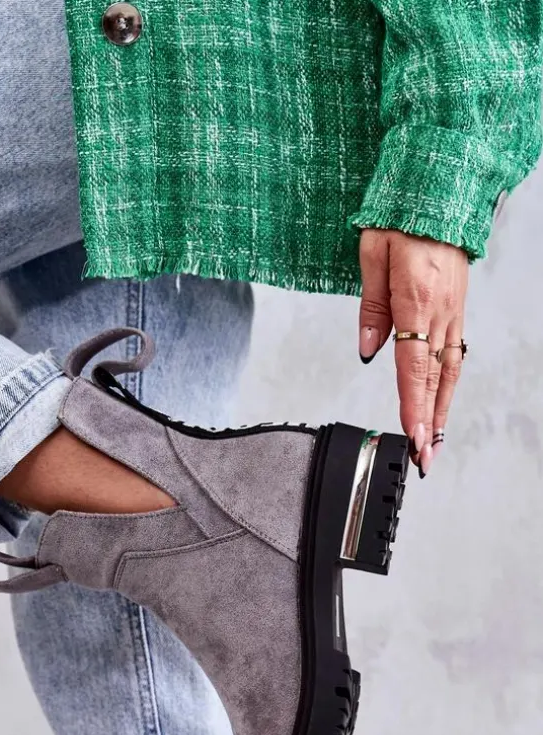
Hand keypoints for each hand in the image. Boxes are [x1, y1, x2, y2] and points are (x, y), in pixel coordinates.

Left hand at [357, 228, 468, 474]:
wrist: (438, 185)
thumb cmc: (403, 214)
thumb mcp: (373, 255)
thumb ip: (372, 308)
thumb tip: (370, 351)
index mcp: (417, 299)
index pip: (413, 366)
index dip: (413, 406)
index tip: (413, 436)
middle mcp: (441, 310)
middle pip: (435, 378)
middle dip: (429, 422)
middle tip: (424, 458)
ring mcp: (453, 309)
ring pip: (449, 370)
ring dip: (442, 408)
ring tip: (434, 441)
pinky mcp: (456, 306)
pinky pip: (454, 352)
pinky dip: (448, 382)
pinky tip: (441, 401)